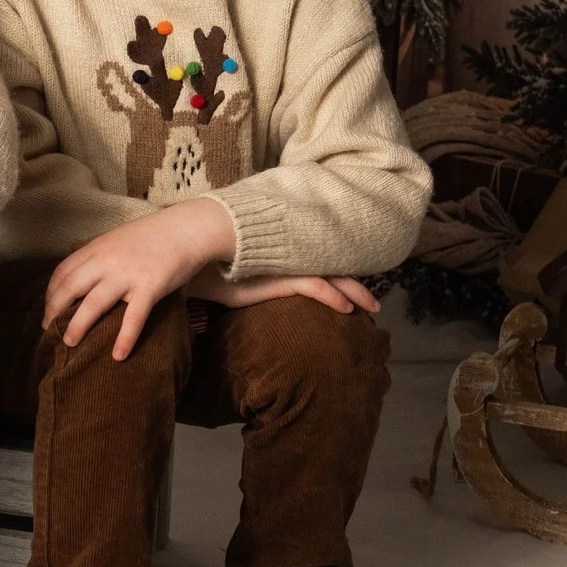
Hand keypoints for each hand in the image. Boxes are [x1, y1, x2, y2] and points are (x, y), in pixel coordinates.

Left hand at [45, 199, 235, 359]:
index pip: (62, 272)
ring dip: (77, 326)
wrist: (186, 229)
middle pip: (70, 288)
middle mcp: (107, 260)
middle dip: (54, 311)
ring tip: (69, 343)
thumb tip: (78, 267)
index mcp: (96, 248)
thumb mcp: (116, 238)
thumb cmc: (152, 236)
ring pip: (94, 303)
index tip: (47, 311)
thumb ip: (97, 252)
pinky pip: (133, 317)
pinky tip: (118, 356)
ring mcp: (127, 274)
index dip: (50, 294)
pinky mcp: (150, 287)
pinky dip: (124, 338)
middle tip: (48, 331)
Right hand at [188, 266, 379, 313]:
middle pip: (333, 266)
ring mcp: (285, 265)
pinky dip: (334, 297)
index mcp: (281, 256)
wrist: (192, 260)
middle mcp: (287, 257)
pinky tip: (347, 310)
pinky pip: (315, 286)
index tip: (353, 288)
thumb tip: (251, 295)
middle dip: (356, 283)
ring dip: (355, 292)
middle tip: (374, 301)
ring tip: (372, 307)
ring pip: (332, 276)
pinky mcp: (278, 277)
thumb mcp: (235, 281)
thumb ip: (251, 283)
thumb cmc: (208, 271)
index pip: (318, 261)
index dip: (338, 272)